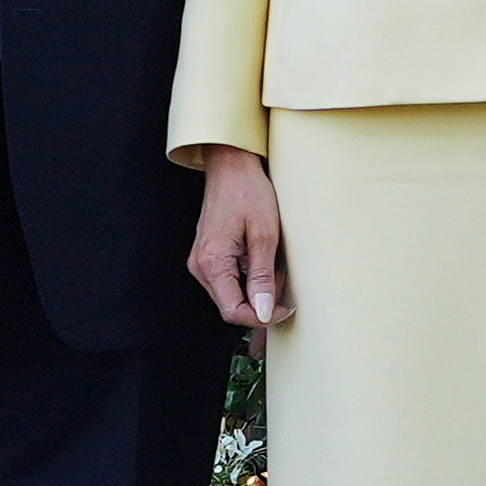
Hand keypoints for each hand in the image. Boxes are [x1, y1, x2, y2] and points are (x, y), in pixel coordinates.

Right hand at [186, 144, 287, 331]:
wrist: (231, 167)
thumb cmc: (248, 193)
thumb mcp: (265, 236)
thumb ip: (263, 277)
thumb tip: (265, 312)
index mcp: (211, 262)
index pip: (233, 311)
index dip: (261, 318)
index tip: (285, 309)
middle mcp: (200, 266)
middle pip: (230, 306)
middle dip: (260, 303)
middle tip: (284, 282)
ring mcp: (202, 262)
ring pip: (231, 295)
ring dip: (256, 289)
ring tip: (274, 263)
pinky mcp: (208, 257)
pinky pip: (229, 280)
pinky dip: (249, 278)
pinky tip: (262, 259)